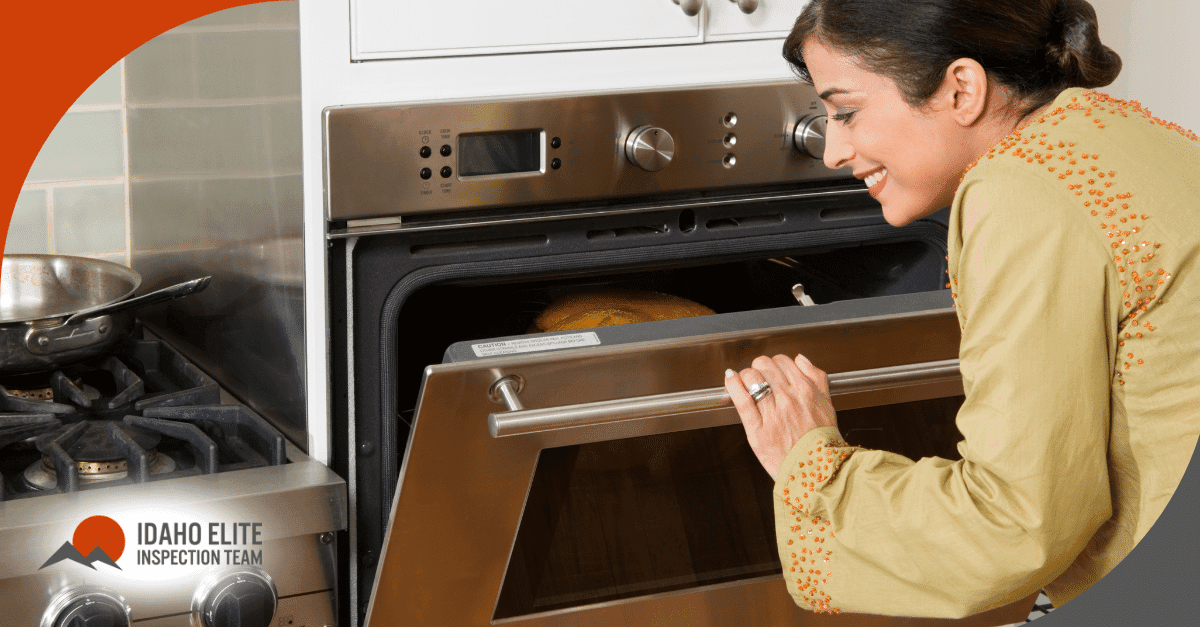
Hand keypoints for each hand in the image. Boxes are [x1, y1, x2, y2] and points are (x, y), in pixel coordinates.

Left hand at [725, 353, 836, 480]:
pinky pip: (741, 400)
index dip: (774, 364)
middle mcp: (789, 399)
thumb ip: (816, 378)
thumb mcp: (828, 405)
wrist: (817, 473)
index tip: (771, 371)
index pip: (782, 361)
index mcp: (806, 391)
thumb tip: (800, 359)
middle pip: (764, 366)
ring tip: (745, 382)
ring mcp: (772, 414)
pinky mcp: (757, 431)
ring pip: (751, 378)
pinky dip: (732, 385)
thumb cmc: (822, 442)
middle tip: (757, 377)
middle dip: (759, 368)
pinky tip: (730, 379)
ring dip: (746, 376)